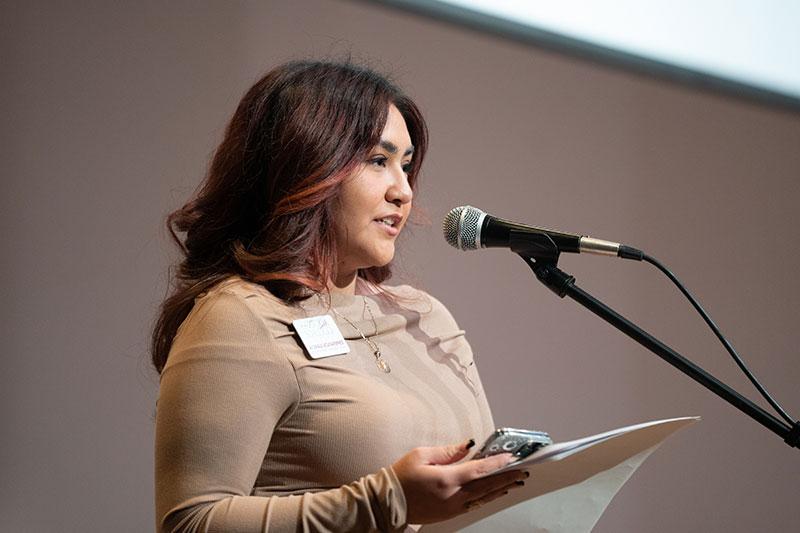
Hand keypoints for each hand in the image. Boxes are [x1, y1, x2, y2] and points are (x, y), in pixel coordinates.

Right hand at [391, 440, 527, 523]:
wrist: (388, 502)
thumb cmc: (401, 477)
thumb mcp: (421, 455)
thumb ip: (448, 451)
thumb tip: (468, 445)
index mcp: (446, 479)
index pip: (479, 469)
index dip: (497, 463)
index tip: (511, 457)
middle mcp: (453, 496)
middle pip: (487, 485)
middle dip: (506, 477)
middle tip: (522, 470)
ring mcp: (453, 507)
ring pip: (484, 497)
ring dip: (501, 488)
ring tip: (515, 482)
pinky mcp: (450, 514)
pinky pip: (475, 504)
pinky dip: (488, 497)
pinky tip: (495, 492)